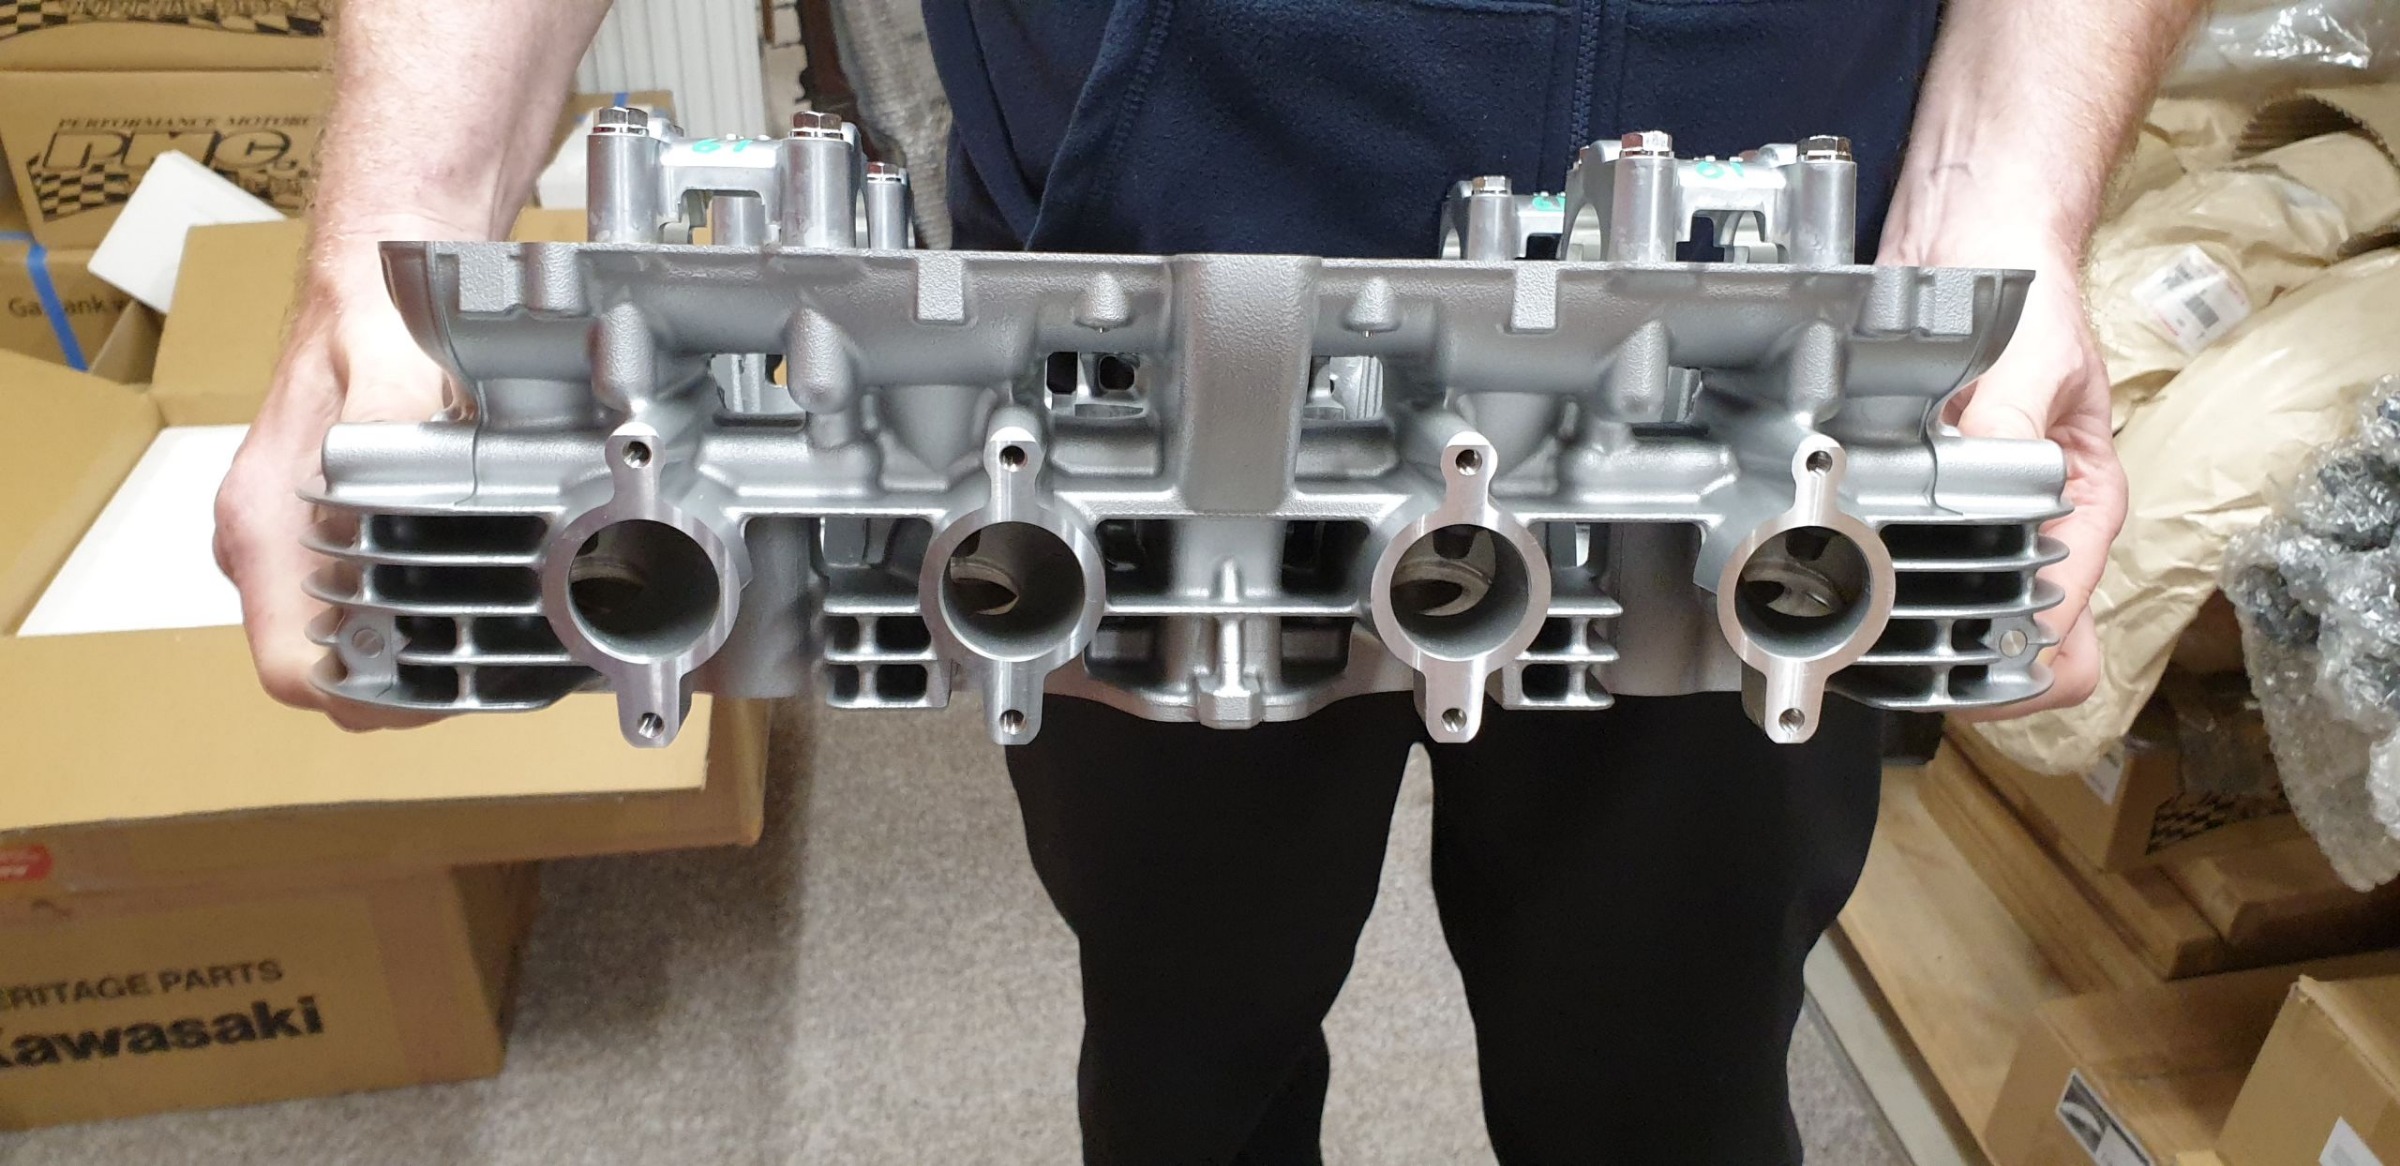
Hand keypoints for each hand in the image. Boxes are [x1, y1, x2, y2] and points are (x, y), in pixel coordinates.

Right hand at [214, 223, 456, 729]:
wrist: (373, 269)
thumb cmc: (372, 316)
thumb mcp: (390, 367)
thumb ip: (388, 430)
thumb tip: (386, 493)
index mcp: (263, 523)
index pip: (290, 668)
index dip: (359, 699)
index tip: (425, 698)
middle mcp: (271, 538)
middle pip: (322, 663)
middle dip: (395, 686)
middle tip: (476, 675)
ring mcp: (297, 533)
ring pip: (342, 634)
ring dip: (403, 650)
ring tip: (477, 639)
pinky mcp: (327, 520)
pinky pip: (358, 593)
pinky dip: (406, 608)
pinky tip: (461, 593)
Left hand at [1884, 238, 2127, 716]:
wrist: (1978, 240)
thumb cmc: (2030, 299)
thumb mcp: (2031, 368)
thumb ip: (2008, 436)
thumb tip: (1994, 493)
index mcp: (2077, 509)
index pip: (2069, 641)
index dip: (2018, 678)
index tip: (1964, 677)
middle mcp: (2032, 525)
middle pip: (2010, 648)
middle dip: (1960, 667)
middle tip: (1893, 664)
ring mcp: (1981, 513)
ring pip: (1956, 613)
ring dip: (1916, 627)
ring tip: (1862, 624)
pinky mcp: (1931, 493)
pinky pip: (1909, 561)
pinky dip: (1881, 575)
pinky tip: (1844, 569)